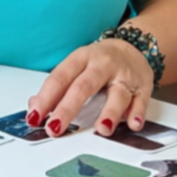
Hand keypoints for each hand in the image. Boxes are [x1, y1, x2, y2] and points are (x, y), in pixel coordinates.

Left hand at [26, 39, 153, 137]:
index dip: (46, 97)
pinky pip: (141, 100)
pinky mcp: (142, 86)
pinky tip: (133, 123)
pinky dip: (138, 112)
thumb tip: (34, 106)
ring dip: (110, 112)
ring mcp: (123, 75)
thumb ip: (57, 87)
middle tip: (55, 127)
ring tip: (102, 129)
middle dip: (68, 108)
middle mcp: (102, 64)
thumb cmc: (99, 62)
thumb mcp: (76, 67)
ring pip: (117, 93)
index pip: (60, 77)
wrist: (132, 47)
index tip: (35, 116)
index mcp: (81, 58)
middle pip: (84, 86)